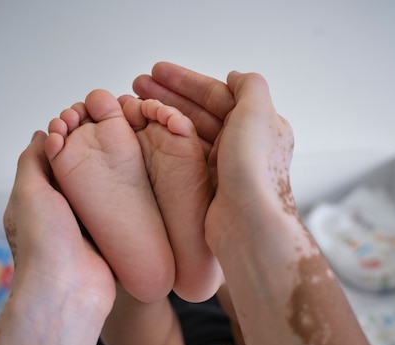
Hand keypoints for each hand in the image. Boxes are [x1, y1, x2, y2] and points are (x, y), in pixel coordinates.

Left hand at [3, 131, 115, 317]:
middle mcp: (59, 212)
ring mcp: (84, 226)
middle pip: (77, 173)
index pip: (51, 160)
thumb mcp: (28, 192)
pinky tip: (138, 178)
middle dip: (91, 154)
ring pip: (99, 191)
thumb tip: (41, 135)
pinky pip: (116, 212)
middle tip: (111, 130)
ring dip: (110, 175)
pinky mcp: (106, 238)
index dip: (65, 139)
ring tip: (128, 148)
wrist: (68, 290)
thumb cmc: (42, 243)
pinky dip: (124, 198)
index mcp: (36, 200)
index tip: (83, 120)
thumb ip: (31, 161)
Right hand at [134, 64, 294, 253]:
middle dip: (168, 95)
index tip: (157, 72)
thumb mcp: (258, 113)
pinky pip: (183, 155)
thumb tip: (235, 77)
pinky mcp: (208, 186)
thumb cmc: (255, 170)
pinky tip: (147, 132)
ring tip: (135, 104)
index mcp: (258, 125)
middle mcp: (242, 144)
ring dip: (164, 114)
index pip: (217, 95)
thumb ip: (249, 86)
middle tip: (138, 85)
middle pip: (200, 112)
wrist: (247, 223)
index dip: (186, 81)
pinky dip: (166, 140)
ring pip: (189, 132)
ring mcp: (224, 166)